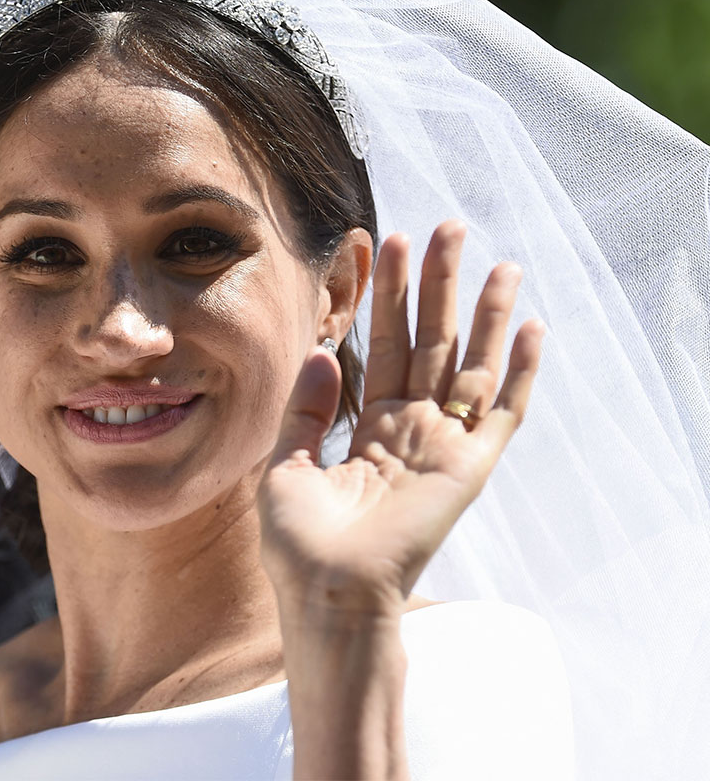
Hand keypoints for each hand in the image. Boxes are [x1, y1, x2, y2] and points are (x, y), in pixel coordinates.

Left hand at [259, 221, 543, 623]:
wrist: (326, 592)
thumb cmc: (299, 543)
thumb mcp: (286, 464)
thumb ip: (305, 409)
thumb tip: (320, 350)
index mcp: (369, 424)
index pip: (384, 344)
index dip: (388, 295)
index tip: (389, 243)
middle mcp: (412, 427)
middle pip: (430, 339)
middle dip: (439, 283)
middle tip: (447, 226)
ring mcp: (444, 443)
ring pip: (471, 362)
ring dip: (486, 312)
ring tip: (497, 260)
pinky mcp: (469, 466)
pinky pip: (503, 411)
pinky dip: (520, 370)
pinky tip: (533, 327)